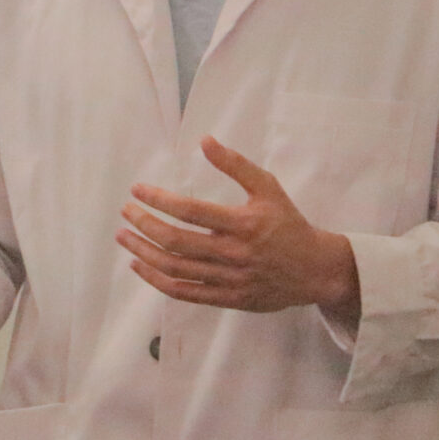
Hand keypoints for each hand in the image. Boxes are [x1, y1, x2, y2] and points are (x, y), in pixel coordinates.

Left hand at [119, 136, 360, 328]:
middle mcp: (233, 253)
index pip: (191, 211)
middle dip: (144, 224)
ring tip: (124, 236)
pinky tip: (140, 264)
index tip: (137, 190)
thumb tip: (204, 140)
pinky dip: (156, 280)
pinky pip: (184, 292)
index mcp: (243, 223)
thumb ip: (235, 165)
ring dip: (143, 252)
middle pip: (176, 241)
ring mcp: (229, 280)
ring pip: (175, 269)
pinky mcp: (226, 299)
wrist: (314, 270)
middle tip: (126, 211)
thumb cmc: (288, 224)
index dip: (159, 200)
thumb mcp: (268, 187)